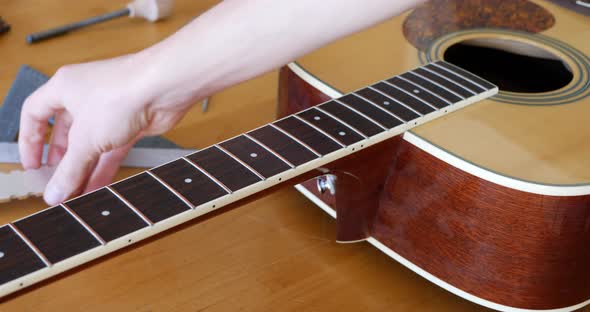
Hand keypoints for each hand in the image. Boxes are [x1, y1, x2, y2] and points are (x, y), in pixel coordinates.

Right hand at [19, 53, 195, 205]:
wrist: (164, 88)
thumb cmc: (122, 94)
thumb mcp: (85, 139)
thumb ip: (69, 169)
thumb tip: (55, 192)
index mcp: (64, 87)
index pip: (35, 112)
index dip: (29, 139)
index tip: (32, 163)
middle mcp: (86, 94)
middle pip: (66, 130)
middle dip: (62, 158)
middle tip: (57, 179)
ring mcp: (111, 108)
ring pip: (92, 142)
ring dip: (84, 167)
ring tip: (77, 192)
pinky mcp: (132, 122)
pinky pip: (113, 148)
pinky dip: (105, 167)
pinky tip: (99, 186)